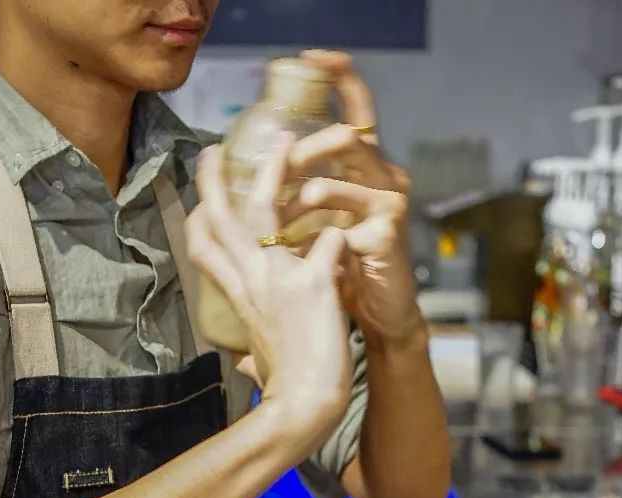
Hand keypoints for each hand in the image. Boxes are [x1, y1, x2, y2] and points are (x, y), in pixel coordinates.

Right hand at [186, 135, 352, 448]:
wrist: (304, 406)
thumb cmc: (286, 387)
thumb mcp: (259, 358)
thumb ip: (253, 347)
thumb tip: (244, 362)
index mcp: (238, 297)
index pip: (204, 248)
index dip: (198, 218)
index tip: (198, 196)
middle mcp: (250, 281)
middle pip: (222, 219)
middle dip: (213, 180)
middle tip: (214, 148)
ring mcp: (278, 279)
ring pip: (267, 210)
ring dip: (275, 171)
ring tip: (286, 139)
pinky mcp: (312, 285)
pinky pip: (330, 238)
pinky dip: (342, 229)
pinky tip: (354, 225)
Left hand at [285, 50, 424, 352]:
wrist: (375, 317)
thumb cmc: (339, 272)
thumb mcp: (308, 229)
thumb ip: (285, 201)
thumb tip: (232, 184)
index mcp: (360, 170)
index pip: (355, 113)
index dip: (341, 78)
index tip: (315, 55)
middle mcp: (380, 178)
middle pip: (350, 137)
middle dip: (311, 143)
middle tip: (280, 147)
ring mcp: (388, 203)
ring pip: (350, 175)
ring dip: (314, 186)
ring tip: (295, 199)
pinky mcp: (390, 233)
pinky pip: (355, 219)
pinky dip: (328, 227)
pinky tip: (312, 238)